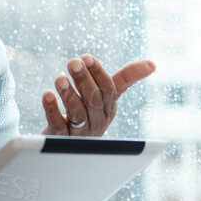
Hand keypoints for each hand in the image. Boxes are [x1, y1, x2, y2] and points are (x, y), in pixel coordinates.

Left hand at [41, 53, 155, 135]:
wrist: (68, 143)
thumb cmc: (90, 112)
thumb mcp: (108, 95)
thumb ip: (126, 78)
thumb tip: (153, 64)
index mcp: (109, 108)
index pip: (108, 90)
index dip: (98, 73)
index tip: (87, 57)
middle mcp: (97, 121)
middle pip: (93, 100)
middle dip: (83, 80)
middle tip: (73, 62)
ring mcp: (80, 132)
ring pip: (77, 114)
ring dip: (68, 94)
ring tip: (59, 78)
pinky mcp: (61, 139)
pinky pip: (58, 126)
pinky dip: (52, 110)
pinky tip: (47, 95)